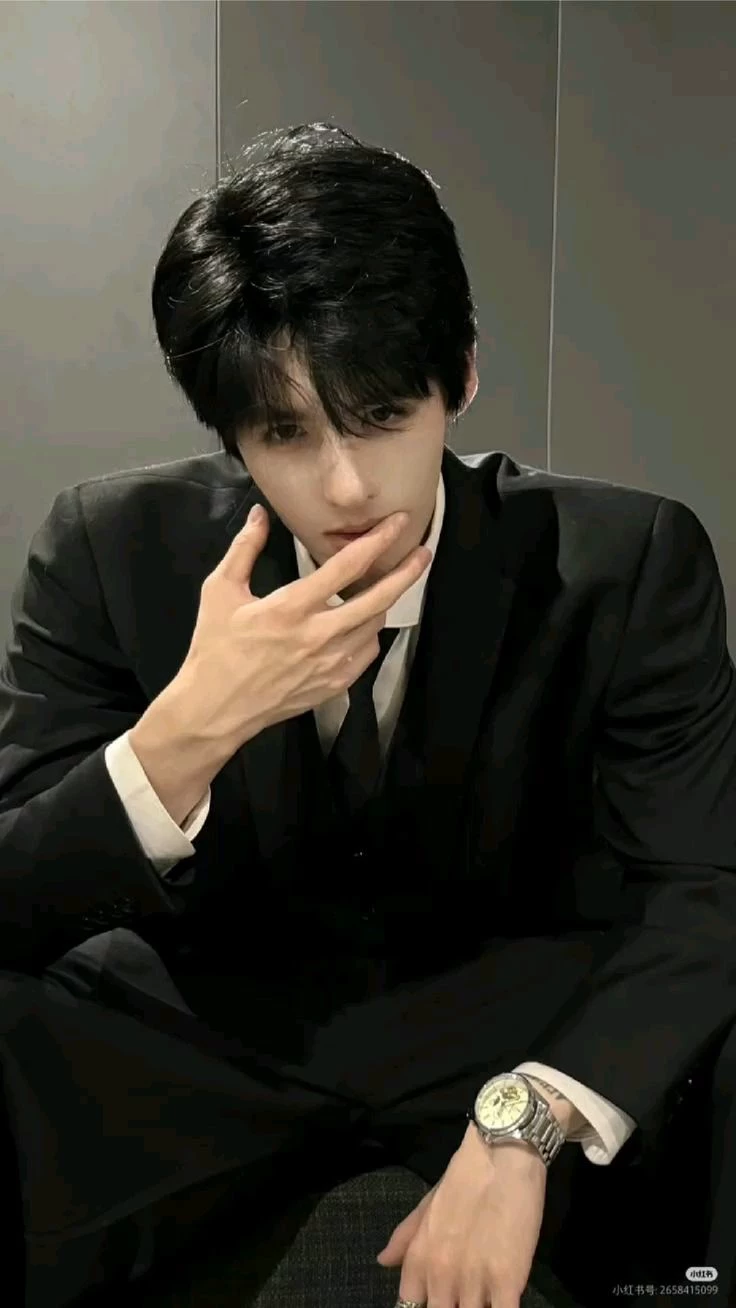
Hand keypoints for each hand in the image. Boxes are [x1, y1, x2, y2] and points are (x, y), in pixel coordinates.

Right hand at [175, 504, 430, 747]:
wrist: (216, 709)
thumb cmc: (215, 649)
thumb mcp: (220, 592)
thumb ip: (244, 549)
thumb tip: (260, 515)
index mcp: (291, 608)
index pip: (347, 567)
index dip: (378, 540)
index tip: (398, 523)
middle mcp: (318, 636)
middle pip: (378, 598)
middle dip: (407, 572)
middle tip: (423, 553)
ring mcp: (330, 664)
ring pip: (375, 626)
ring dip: (383, 603)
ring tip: (385, 586)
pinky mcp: (334, 685)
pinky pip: (366, 653)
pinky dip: (368, 633)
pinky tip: (360, 624)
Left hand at [376, 1124, 546, 1307]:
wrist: (502, 1155)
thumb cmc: (465, 1178)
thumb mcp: (427, 1205)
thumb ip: (404, 1238)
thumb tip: (383, 1261)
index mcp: (418, 1259)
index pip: (409, 1306)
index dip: (423, 1306)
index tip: (438, 1299)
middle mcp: (440, 1276)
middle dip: (452, 1307)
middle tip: (461, 1295)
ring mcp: (474, 1281)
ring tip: (483, 1295)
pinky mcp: (508, 1281)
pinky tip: (503, 1301)